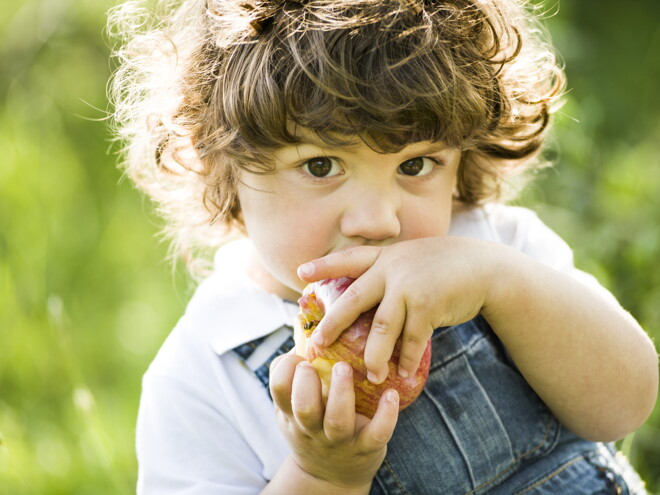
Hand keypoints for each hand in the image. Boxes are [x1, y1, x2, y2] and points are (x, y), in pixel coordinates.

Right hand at [269, 352, 399, 490]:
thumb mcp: (293, 406)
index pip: (279, 390)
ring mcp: (339, 439)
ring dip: (342, 393)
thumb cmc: (312, 426)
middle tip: (314, 364)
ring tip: (345, 367)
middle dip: (307, 383)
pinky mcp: (366, 448)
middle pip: (304, 407)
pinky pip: (377, 433)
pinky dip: (386, 415)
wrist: (329, 477)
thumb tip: (306, 319)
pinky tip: (391, 394)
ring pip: (338, 420)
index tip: (298, 357)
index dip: (285, 370)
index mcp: (292, 412)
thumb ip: (298, 369)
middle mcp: (312, 427)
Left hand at [297, 237, 498, 382]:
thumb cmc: (443, 267)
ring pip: (382, 328)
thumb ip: (388, 272)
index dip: (324, 266)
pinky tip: (402, 373)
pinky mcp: (428, 305)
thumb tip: (364, 298)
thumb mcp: (410, 259)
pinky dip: (406, 359)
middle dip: (333, 324)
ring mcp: (409, 287)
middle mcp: (392, 269)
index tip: (300, 274)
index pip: (348, 259)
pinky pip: (412, 339)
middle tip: (318, 344)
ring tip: (371, 376)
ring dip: (374, 355)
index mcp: (384, 257)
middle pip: (353, 300)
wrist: (484, 267)